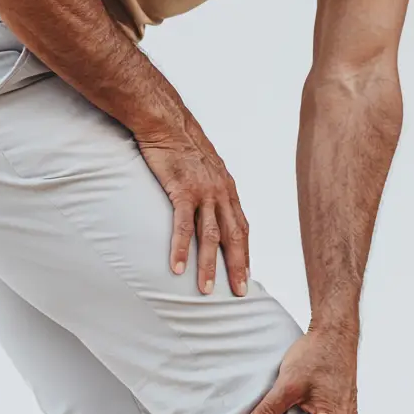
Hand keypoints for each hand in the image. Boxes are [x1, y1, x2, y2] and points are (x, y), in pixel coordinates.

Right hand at [135, 126, 249, 296]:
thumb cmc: (181, 143)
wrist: (166, 121)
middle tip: (240, 292)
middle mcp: (220, 192)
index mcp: (227, 188)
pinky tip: (178, 268)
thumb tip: (209, 203)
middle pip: (234, 236)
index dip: (245, 252)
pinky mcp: (182, 190)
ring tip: (207, 290)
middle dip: (237, 266)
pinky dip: (182, 249)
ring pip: (211, 236)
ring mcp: (203, 192)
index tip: (247, 274)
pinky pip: (183, 226)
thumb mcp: (205, 165)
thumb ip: (210, 186)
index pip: (241, 226)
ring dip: (210, 265)